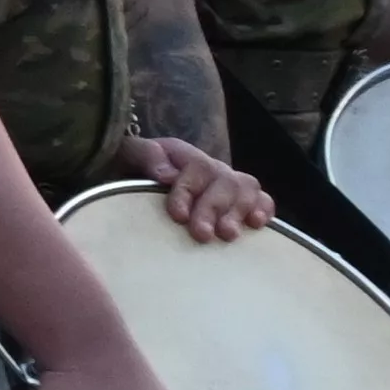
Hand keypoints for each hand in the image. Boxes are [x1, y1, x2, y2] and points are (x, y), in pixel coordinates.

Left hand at [127, 134, 269, 239]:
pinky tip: (257, 224)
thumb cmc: (127, 169)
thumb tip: (167, 175)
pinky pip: (262, 199)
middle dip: (213, 208)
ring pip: (246, 189)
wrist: (133, 179)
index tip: (177, 216)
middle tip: (201, 234)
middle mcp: (210, 168)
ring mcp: (226, 183)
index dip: (189, 191)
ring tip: (228, 235)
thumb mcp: (127, 156)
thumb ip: (143, 156)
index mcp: (182, 154)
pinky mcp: (238, 201)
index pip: (196, 167)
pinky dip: (263, 209)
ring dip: (239, 212)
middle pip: (224, 181)